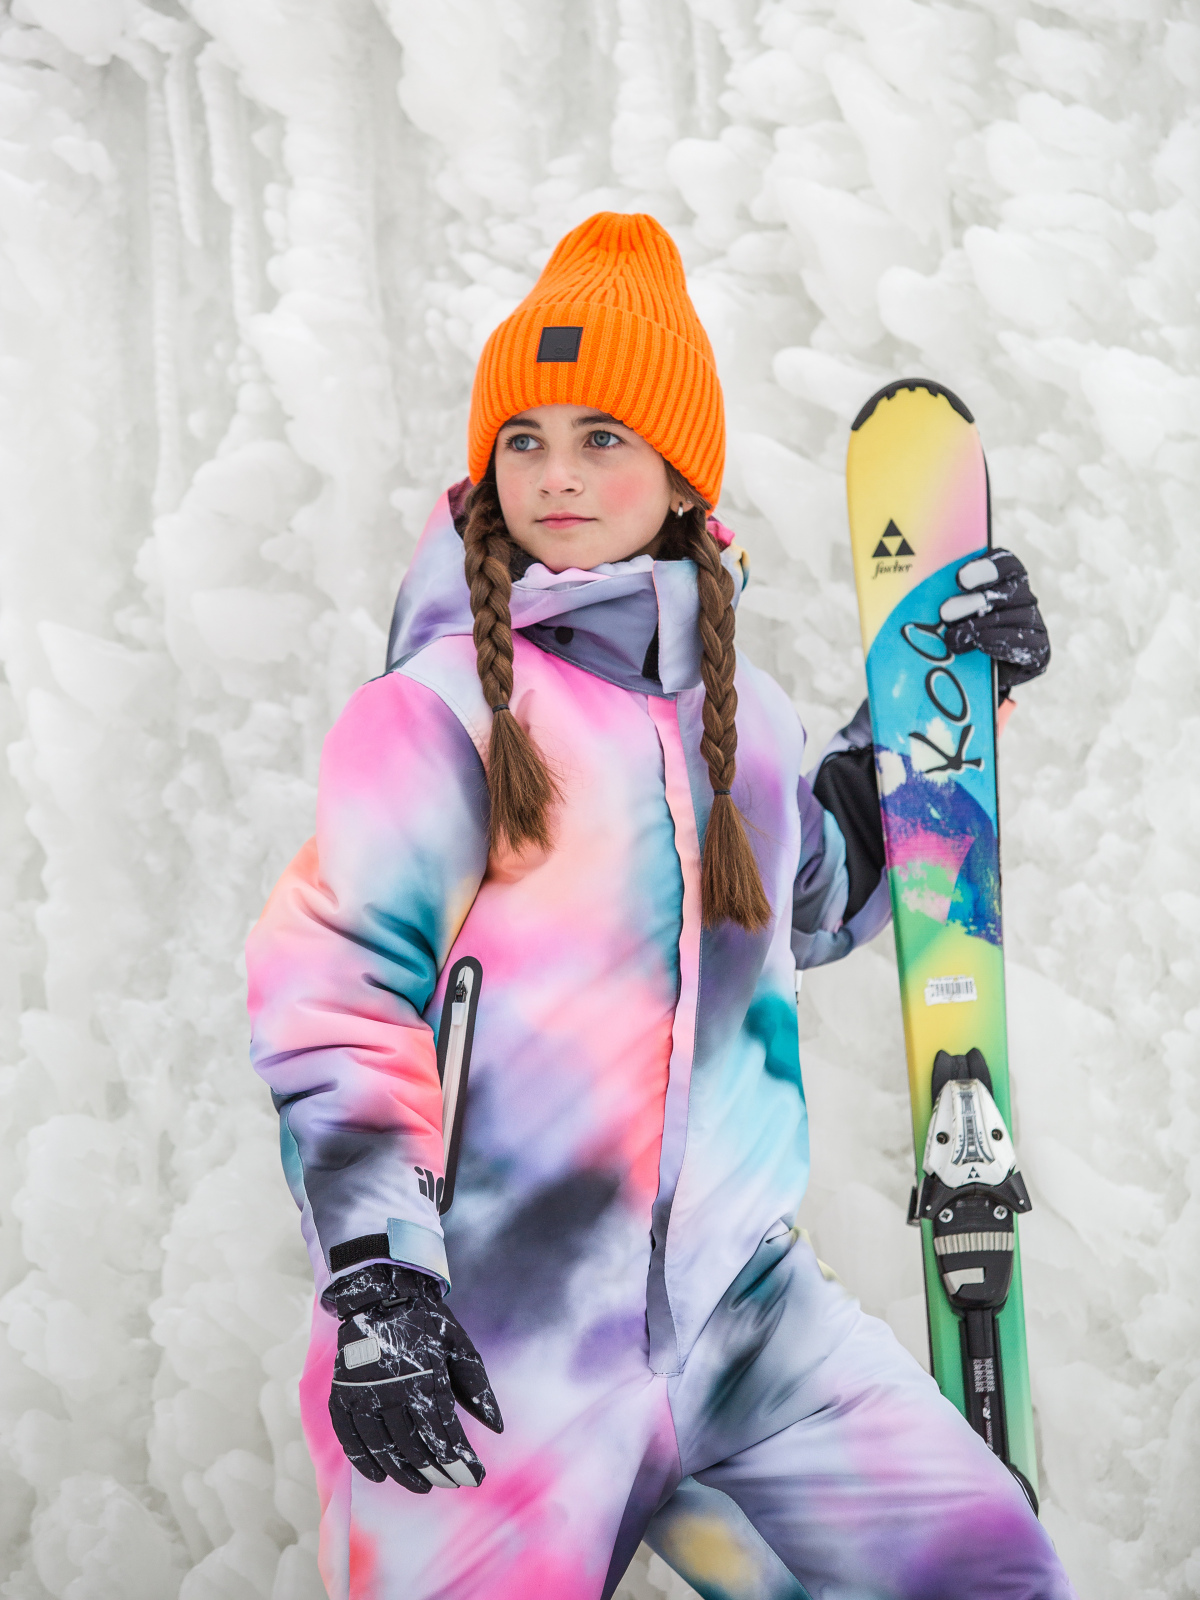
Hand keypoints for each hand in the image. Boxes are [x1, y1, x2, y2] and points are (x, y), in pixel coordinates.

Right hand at [325, 1262, 501, 1492]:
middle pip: (416, 1448)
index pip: (445, 1436)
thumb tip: (497, 1428)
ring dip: (405, 1474)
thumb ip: (477, 1388)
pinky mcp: (341, 1396)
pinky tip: (380, 1476)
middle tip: (452, 1483)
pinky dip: (364, 1462)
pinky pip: (350, 1440)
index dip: (462, 1462)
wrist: (380, 1292)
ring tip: (423, 1486)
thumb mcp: (460, 1347)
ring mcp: (363, 1396)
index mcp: (425, 1380)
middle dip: (438, 1472)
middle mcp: (392, 1392)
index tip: (476, 1477)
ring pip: (384, 1450)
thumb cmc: (427, 1322)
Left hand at [939, 550, 1049, 694]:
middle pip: (1010, 590)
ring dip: (980, 626)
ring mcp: (1034, 624)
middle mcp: (1024, 599)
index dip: (986, 568)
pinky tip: (981, 645)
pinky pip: (1025, 643)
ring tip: (953, 638)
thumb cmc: (958, 637)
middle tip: (945, 613)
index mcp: (1006, 581)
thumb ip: (943, 598)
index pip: (1007, 564)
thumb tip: (920, 589)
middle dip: (975, 601)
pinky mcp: (1039, 651)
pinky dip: (1000, 642)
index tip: (959, 579)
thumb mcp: (949, 615)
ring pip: (1015, 616)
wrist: (976, 679)